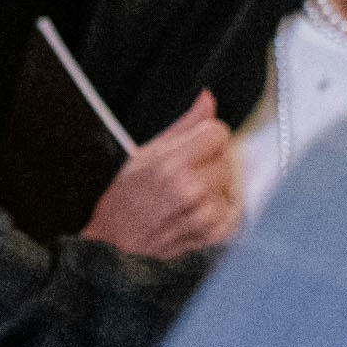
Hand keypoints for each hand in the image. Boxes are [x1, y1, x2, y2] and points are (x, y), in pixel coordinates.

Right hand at [88, 91, 240, 260]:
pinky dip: (217, 210)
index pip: (218, 133)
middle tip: (183, 177)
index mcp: (171, 165)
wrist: (114, 247)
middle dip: (208, 164)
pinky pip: (232, 209)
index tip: (191, 149)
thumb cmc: (125, 202)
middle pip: (226, 158)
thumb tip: (207, 99)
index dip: (205, 138)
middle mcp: (191, 190)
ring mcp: (205, 215)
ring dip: (214, 188)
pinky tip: (193, 214)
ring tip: (186, 198)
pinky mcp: (215, 235)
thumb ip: (182, 126)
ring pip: (230, 184)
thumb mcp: (143, 156)